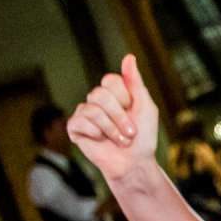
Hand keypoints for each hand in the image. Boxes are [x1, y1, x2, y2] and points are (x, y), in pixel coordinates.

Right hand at [66, 54, 160, 185]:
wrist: (135, 164)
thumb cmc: (143, 137)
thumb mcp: (145, 107)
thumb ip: (136, 82)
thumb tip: (129, 56)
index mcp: (113, 92)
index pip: (110, 80)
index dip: (125, 98)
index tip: (133, 110)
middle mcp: (96, 100)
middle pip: (99, 94)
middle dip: (120, 116)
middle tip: (130, 132)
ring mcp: (84, 113)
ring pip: (92, 110)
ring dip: (112, 129)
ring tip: (121, 140)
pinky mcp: (75, 128)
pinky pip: (80, 122)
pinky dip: (96, 134)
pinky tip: (101, 141)